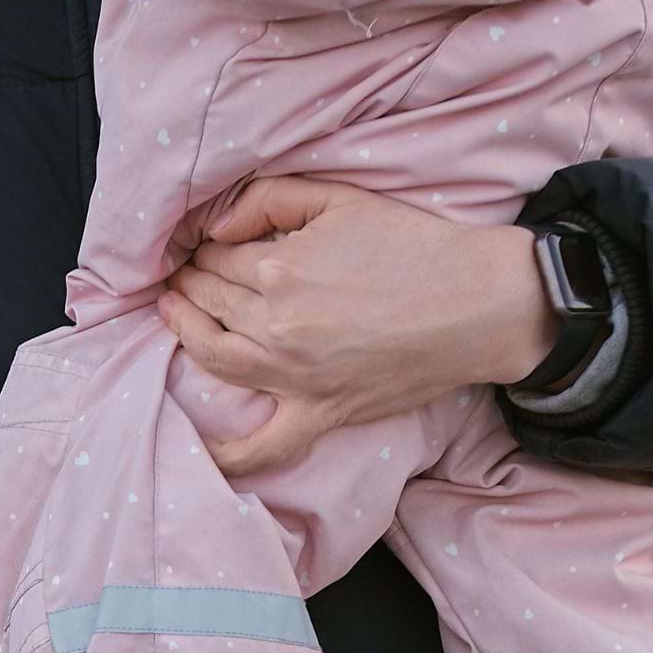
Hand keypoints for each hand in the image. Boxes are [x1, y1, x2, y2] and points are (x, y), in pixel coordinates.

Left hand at [158, 180, 557, 469]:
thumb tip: (215, 227)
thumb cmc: (414, 245)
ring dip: (186, 332)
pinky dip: (228, 453)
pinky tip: (200, 448)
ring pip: (215, 357)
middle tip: (185, 276)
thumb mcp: (340, 199)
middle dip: (191, 284)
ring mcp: (293, 376)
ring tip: (176, 314)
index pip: (218, 258)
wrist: (476, 302)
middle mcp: (276, 324)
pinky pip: (263, 446)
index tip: (203, 248)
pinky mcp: (319, 412)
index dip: (206, 250)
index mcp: (278, 268)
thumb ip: (270, 200)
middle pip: (212, 302)